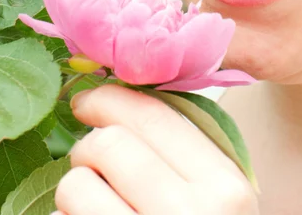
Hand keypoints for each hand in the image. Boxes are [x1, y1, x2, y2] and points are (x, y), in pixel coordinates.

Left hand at [52, 84, 259, 213]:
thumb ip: (181, 153)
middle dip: (88, 146)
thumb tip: (118, 103)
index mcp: (226, 185)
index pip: (156, 116)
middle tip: (89, 160)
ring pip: (77, 184)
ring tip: (94, 206)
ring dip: (74, 189)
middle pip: (110, 143)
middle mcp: (194, 214)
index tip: (87, 100)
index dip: (112, 98)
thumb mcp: (215, 198)